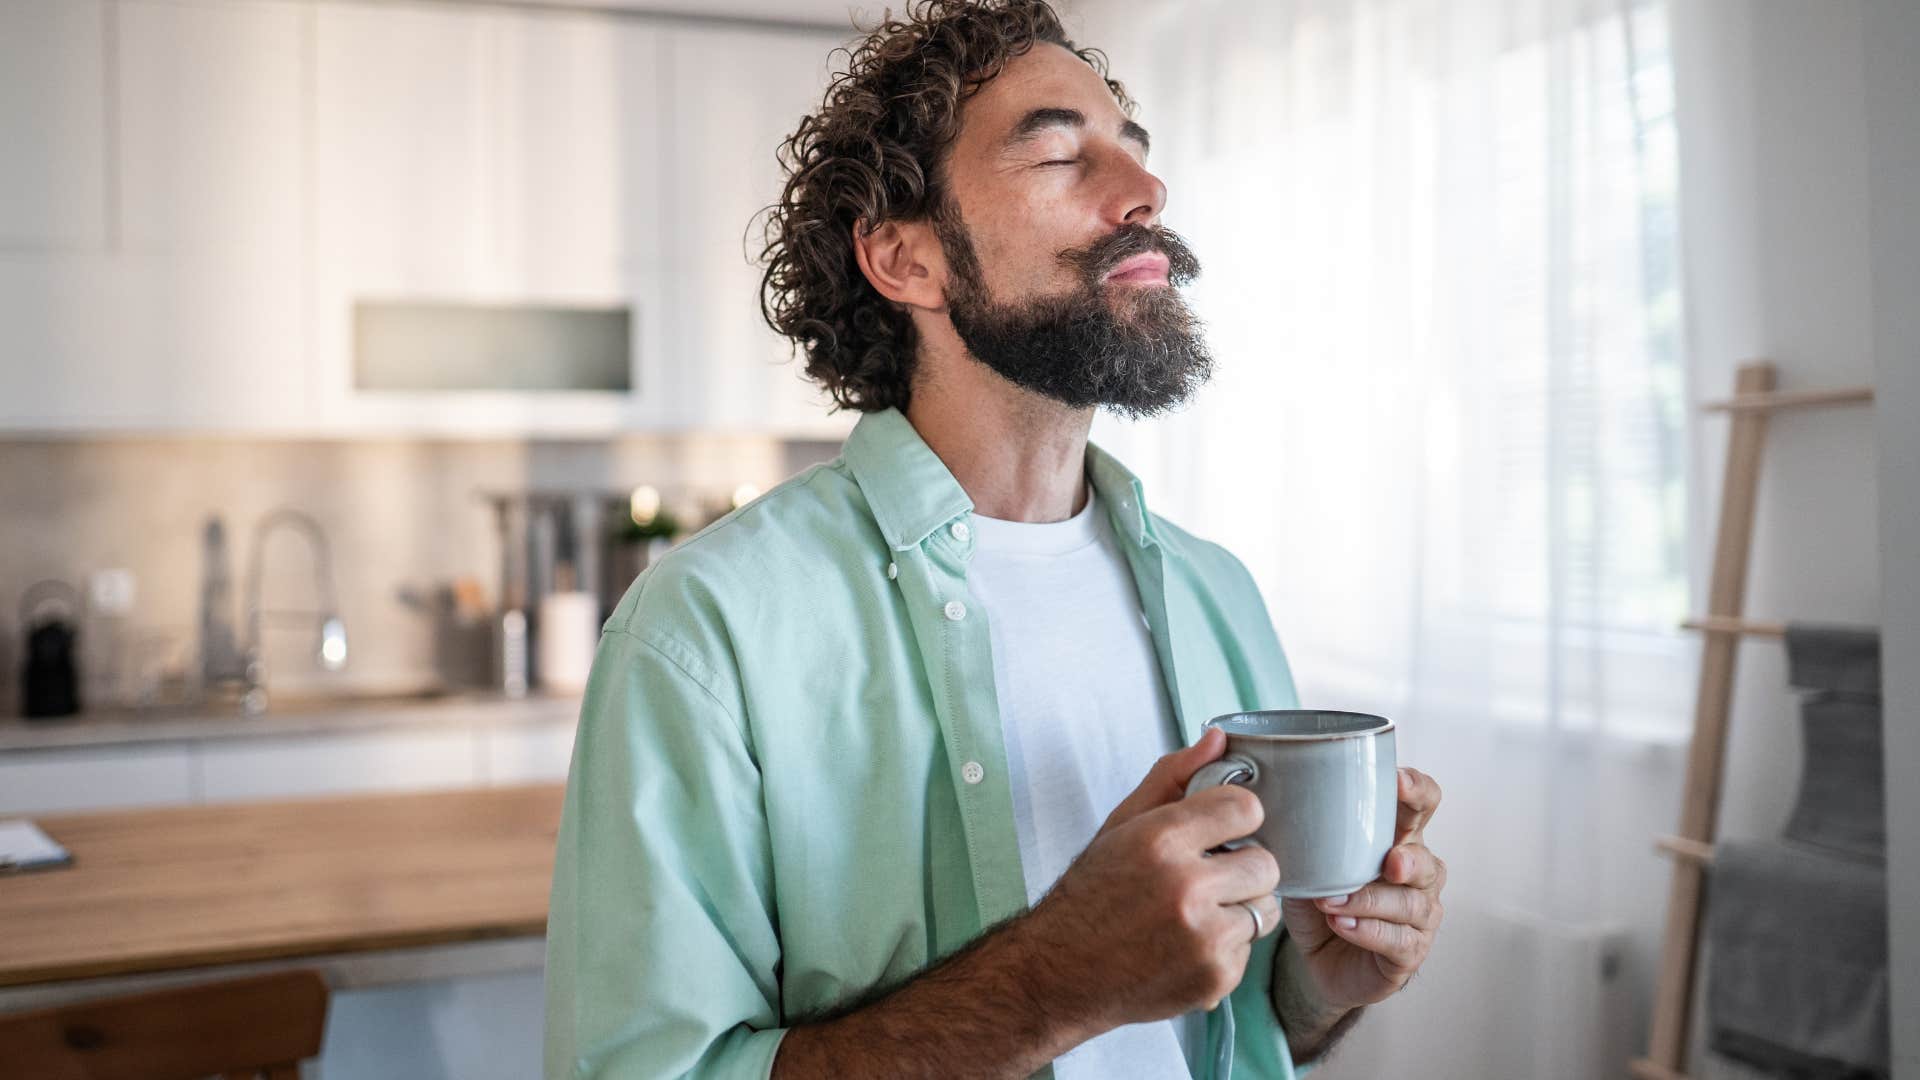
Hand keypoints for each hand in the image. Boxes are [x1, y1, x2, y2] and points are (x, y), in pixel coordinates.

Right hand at [1021, 727, 1284, 1034]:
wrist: (1059, 973)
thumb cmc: (1091, 894)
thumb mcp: (1121, 825)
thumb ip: (1172, 776)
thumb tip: (1217, 739)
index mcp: (1161, 839)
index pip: (1246, 808)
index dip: (1235, 818)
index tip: (1221, 830)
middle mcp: (1185, 887)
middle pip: (1266, 863)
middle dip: (1242, 868)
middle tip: (1208, 878)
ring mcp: (1204, 937)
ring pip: (1265, 908)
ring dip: (1239, 909)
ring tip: (1198, 913)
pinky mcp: (1216, 977)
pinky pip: (1250, 950)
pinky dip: (1226, 948)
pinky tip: (1188, 945)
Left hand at [1278, 766, 1445, 1009]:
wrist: (1322, 963)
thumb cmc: (1321, 905)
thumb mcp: (1307, 866)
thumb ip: (1304, 839)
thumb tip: (1269, 807)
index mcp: (1397, 839)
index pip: (1423, 805)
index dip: (1418, 790)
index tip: (1397, 781)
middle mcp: (1417, 874)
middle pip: (1427, 859)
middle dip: (1409, 859)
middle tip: (1389, 863)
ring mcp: (1420, 914)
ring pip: (1411, 903)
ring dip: (1370, 901)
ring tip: (1331, 903)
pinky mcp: (1411, 950)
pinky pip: (1400, 940)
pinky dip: (1369, 931)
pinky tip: (1343, 925)